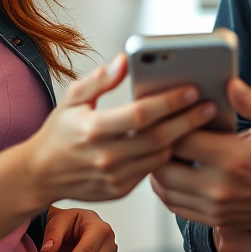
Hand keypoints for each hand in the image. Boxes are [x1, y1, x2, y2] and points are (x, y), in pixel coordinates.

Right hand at [22, 54, 216, 204]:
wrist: (41, 174)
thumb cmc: (59, 130)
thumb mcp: (73, 98)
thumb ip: (101, 79)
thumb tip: (124, 61)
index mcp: (93, 129)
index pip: (140, 114)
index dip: (168, 102)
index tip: (191, 89)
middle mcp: (106, 156)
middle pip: (158, 138)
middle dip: (188, 121)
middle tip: (209, 106)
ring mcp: (114, 177)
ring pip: (160, 157)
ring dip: (183, 139)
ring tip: (201, 121)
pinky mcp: (120, 190)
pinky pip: (152, 171)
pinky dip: (167, 154)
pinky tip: (180, 139)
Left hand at [150, 78, 250, 228]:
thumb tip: (230, 83)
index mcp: (234, 158)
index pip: (182, 139)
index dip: (173, 120)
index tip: (174, 106)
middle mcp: (220, 188)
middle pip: (165, 166)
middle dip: (159, 144)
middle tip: (162, 125)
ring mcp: (217, 208)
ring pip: (166, 189)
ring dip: (158, 167)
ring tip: (164, 144)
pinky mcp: (218, 221)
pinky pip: (177, 207)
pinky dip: (167, 188)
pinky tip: (173, 168)